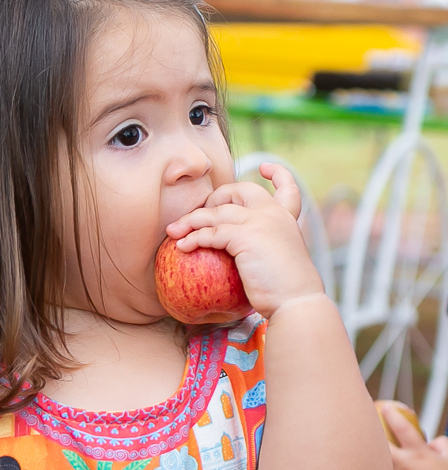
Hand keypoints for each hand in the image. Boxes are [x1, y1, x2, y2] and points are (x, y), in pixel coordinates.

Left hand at [165, 163, 323, 318]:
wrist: (296, 301)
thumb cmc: (286, 292)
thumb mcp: (280, 261)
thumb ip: (266, 248)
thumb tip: (244, 259)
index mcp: (286, 218)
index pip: (287, 186)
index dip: (277, 173)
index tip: (265, 167)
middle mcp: (274, 214)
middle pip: (239, 190)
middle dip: (214, 197)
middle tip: (198, 215)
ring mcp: (260, 222)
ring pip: (216, 212)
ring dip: (191, 221)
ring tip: (174, 231)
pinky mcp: (245, 237)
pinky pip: (211, 233)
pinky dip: (193, 238)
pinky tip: (182, 246)